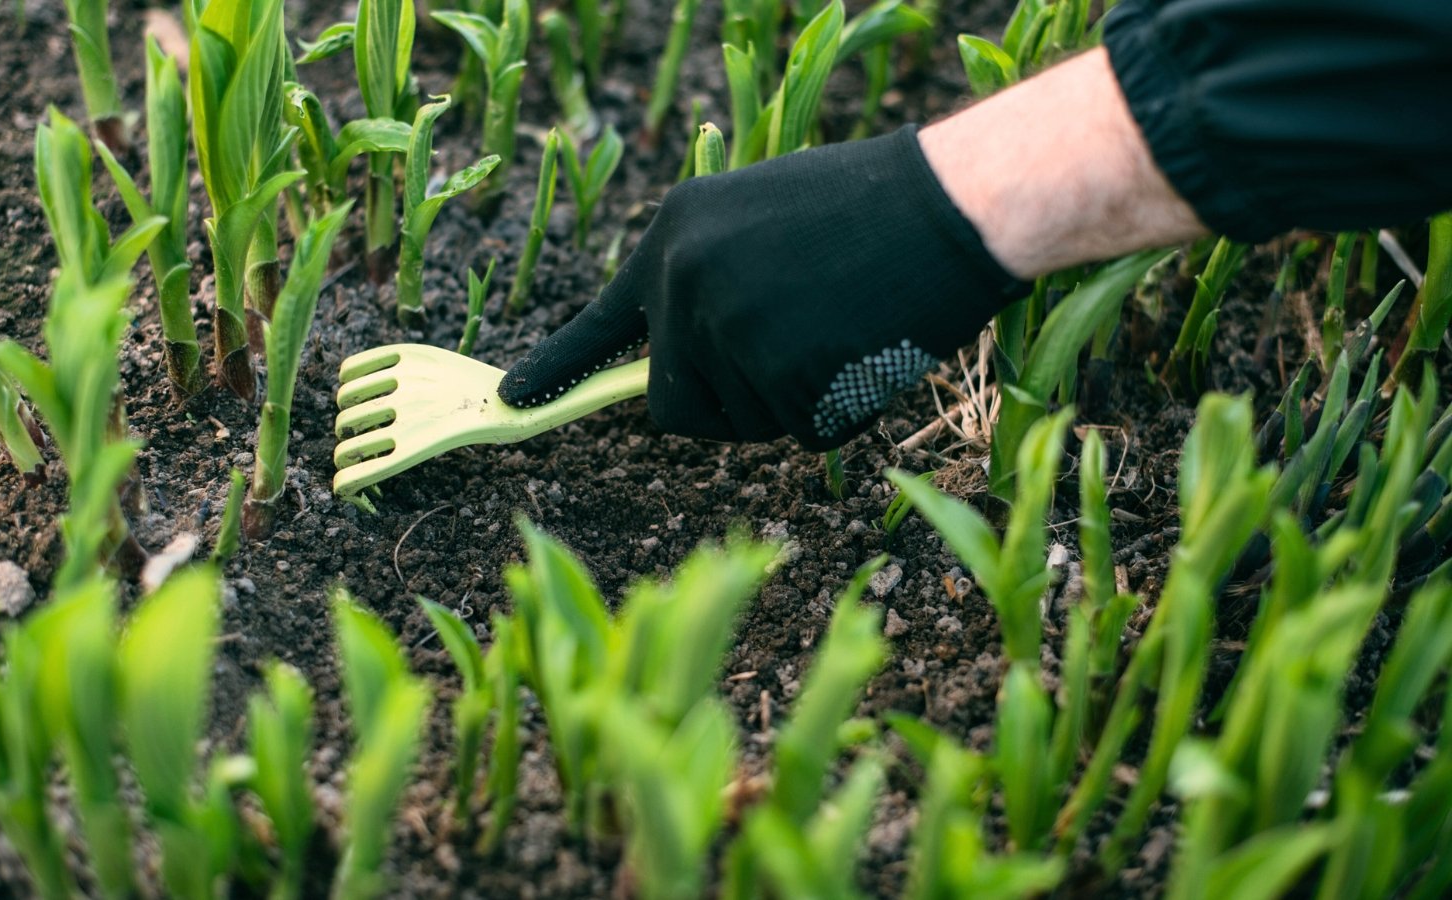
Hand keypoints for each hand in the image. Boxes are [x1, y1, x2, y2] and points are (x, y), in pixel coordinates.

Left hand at [498, 125, 1024, 450]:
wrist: (949, 203)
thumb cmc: (868, 211)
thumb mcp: (757, 221)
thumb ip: (707, 284)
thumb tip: (681, 359)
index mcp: (673, 235)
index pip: (602, 322)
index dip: (558, 368)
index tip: (514, 400)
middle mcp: (682, 280)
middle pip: (676, 403)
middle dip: (726, 404)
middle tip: (791, 356)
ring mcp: (726, 327)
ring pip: (741, 423)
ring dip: (788, 403)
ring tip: (837, 332)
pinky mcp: (778, 371)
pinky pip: (798, 433)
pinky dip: (835, 412)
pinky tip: (862, 351)